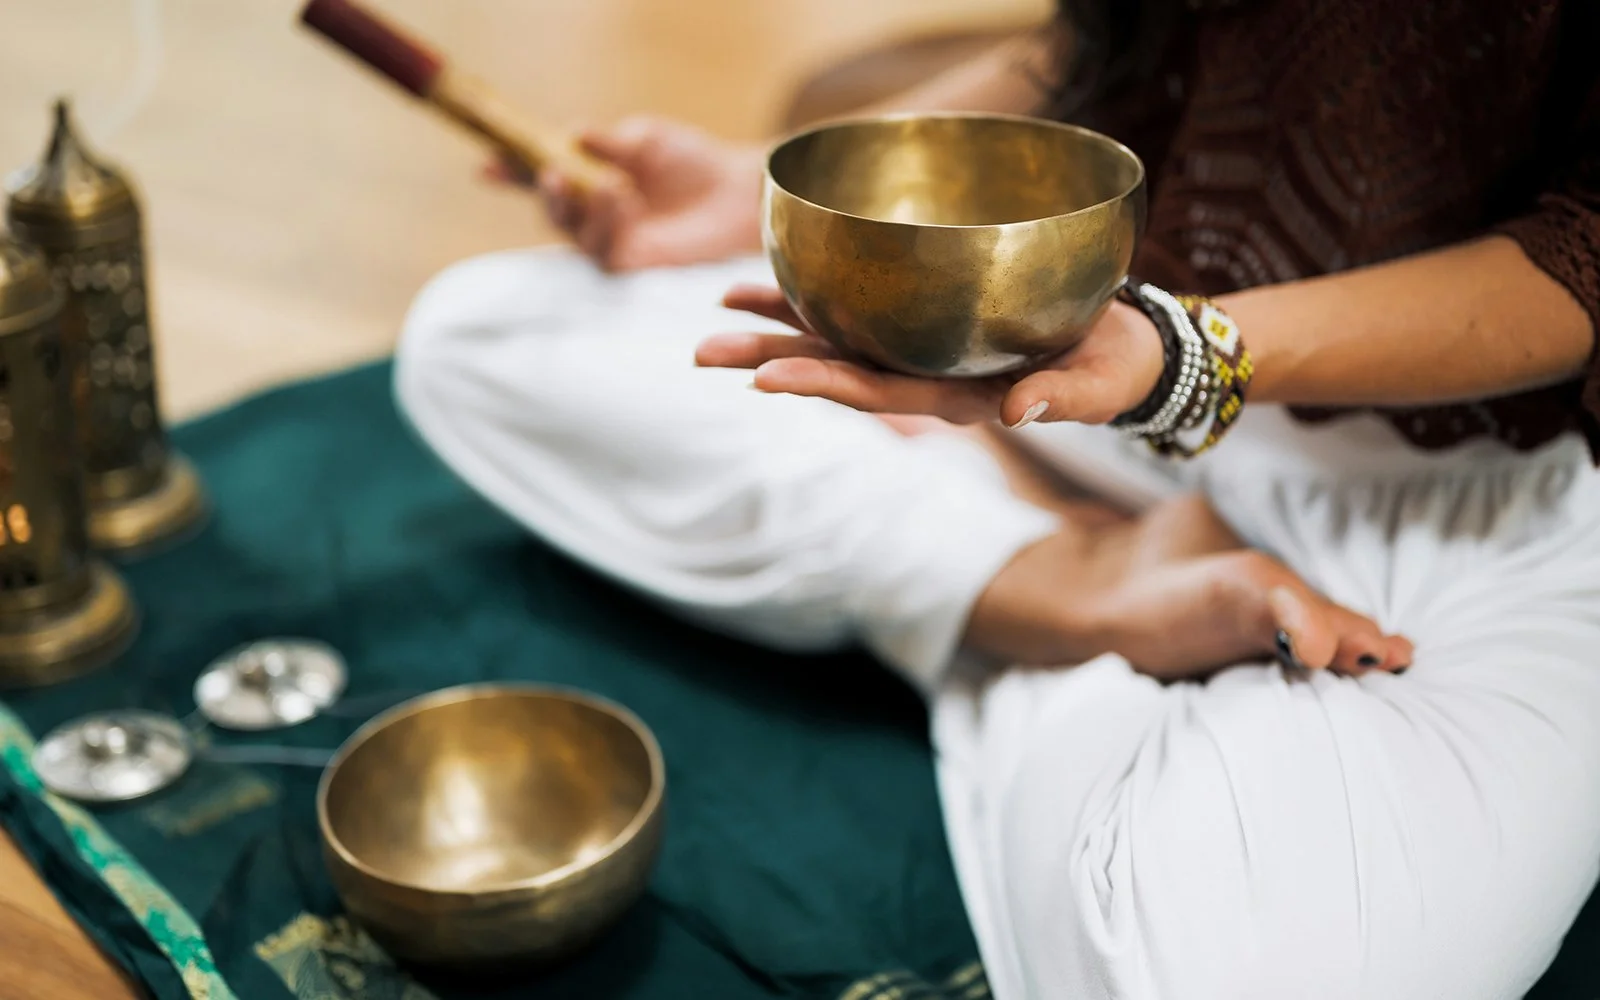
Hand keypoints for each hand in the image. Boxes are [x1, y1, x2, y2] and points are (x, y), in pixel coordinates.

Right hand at [484, 116, 764, 271]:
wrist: (738, 194)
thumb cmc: (694, 163)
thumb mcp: (645, 141)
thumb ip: (606, 142)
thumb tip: (569, 135)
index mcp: (591, 179)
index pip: (543, 176)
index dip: (511, 172)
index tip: (484, 165)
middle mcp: (595, 215)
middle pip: (552, 210)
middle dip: (545, 193)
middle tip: (552, 173)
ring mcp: (611, 243)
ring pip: (574, 232)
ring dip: (584, 206)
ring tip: (613, 184)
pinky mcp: (631, 268)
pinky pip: (602, 251)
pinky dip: (606, 222)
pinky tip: (623, 200)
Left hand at [698, 286, 1166, 427]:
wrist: (1125, 346)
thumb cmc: (1114, 368)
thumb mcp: (1098, 385)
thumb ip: (1062, 399)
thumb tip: (1017, 412)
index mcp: (957, 397)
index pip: (877, 393)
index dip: (821, 384)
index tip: (764, 379)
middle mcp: (925, 374)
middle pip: (836, 368)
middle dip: (770, 358)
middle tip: (702, 352)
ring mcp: (923, 348)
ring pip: (838, 336)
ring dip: (778, 326)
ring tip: (719, 308)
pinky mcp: (931, 319)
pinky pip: (864, 306)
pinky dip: (819, 293)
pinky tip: (776, 277)